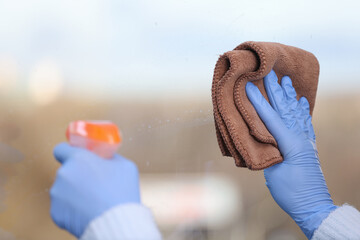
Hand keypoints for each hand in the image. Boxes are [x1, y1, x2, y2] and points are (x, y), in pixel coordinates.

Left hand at [50, 143, 139, 237]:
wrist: (115, 222)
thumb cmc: (122, 192)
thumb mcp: (125, 165)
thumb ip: (111, 158)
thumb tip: (107, 158)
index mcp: (77, 159)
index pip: (61, 149)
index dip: (69, 153)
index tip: (77, 158)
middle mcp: (63, 174)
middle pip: (66, 172)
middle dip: (78, 176)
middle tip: (94, 183)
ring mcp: (57, 194)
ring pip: (64, 190)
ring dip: (75, 193)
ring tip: (94, 201)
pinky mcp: (56, 213)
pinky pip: (63, 206)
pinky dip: (73, 209)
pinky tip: (88, 211)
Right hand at [245, 70, 336, 238]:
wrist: (312, 206)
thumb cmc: (291, 192)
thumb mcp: (274, 172)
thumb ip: (268, 151)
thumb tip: (261, 137)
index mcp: (290, 142)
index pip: (271, 117)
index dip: (258, 101)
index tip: (249, 86)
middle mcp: (299, 137)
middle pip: (285, 109)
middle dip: (276, 91)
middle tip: (269, 73)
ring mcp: (305, 141)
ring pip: (296, 113)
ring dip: (290, 96)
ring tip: (286, 81)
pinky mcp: (307, 146)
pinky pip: (305, 123)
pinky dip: (302, 111)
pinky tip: (302, 102)